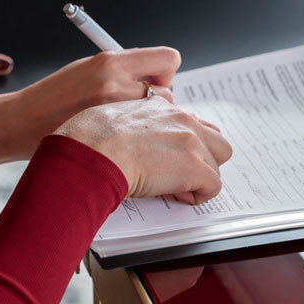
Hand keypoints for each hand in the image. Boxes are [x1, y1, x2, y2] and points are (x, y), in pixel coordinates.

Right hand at [9, 47, 180, 155]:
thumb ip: (122, 68)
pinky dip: (137, 132)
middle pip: (169, 89)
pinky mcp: (112, 135)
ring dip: (148, 116)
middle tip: (135, 102)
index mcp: (110, 61)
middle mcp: (116, 85)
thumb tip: (153, 73)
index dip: (164, 69)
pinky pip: (143, 132)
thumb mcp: (88, 68)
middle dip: (158, 95)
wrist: (23, 121)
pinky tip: (117, 134)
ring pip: (159, 114)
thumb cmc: (54, 95)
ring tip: (123, 119)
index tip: (152, 77)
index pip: (168, 58)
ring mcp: (115, 112)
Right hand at [55, 96, 231, 204]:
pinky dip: (198, 195)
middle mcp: (180, 119)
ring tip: (173, 187)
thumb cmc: (88, 140)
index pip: (189, 122)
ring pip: (216, 162)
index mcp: (158, 107)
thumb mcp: (108, 118)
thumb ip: (127, 123)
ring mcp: (191, 141)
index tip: (168, 157)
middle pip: (214, 139)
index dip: (183, 144)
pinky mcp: (195, 166)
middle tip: (177, 174)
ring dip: (199, 177)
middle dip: (202, 158)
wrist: (92, 152)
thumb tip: (124, 140)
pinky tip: (175, 196)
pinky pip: (213, 186)